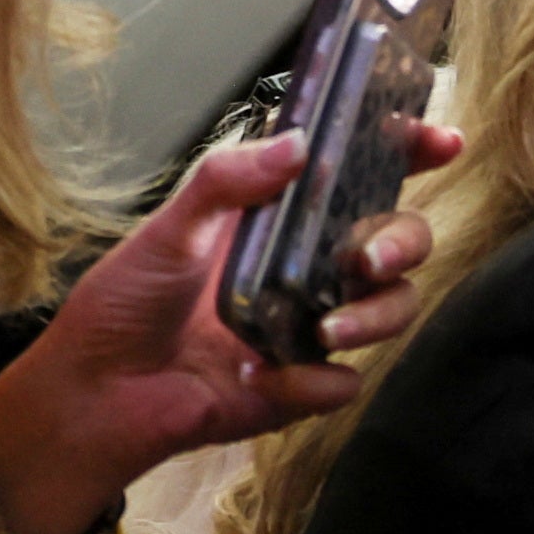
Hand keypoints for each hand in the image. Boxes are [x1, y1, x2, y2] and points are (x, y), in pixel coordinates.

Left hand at [0, 117, 455, 533]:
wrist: (94, 393)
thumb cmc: (123, 304)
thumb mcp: (169, 229)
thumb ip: (227, 182)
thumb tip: (297, 145)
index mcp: (279, 219)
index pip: (358, 175)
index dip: (407, 153)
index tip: (439, 140)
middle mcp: (307, 267)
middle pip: (399, 242)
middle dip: (403, 243)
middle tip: (368, 257)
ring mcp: (309, 327)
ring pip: (391, 310)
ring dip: (373, 317)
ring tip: (324, 328)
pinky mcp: (300, 387)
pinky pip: (342, 383)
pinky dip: (312, 382)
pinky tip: (259, 378)